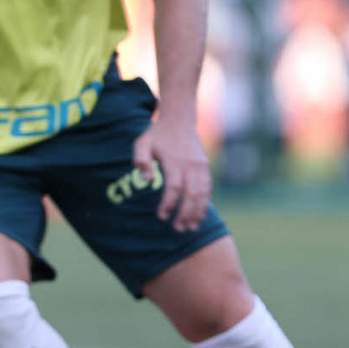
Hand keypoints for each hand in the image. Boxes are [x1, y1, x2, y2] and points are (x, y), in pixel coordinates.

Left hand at [132, 114, 211, 231]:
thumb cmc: (156, 134)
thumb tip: (147, 181)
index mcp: (174, 159)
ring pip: (203, 193)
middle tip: (178, 228)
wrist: (179, 119)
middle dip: (185, 213)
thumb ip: (140, 160)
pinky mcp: (205, 167)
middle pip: (191, 193)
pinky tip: (198, 215)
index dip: (169, 203)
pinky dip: (205, 203)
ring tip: (190, 227)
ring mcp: (200, 165)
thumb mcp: (141, 142)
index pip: (174, 187)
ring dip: (198, 212)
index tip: (162, 216)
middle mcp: (190, 164)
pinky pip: (208, 188)